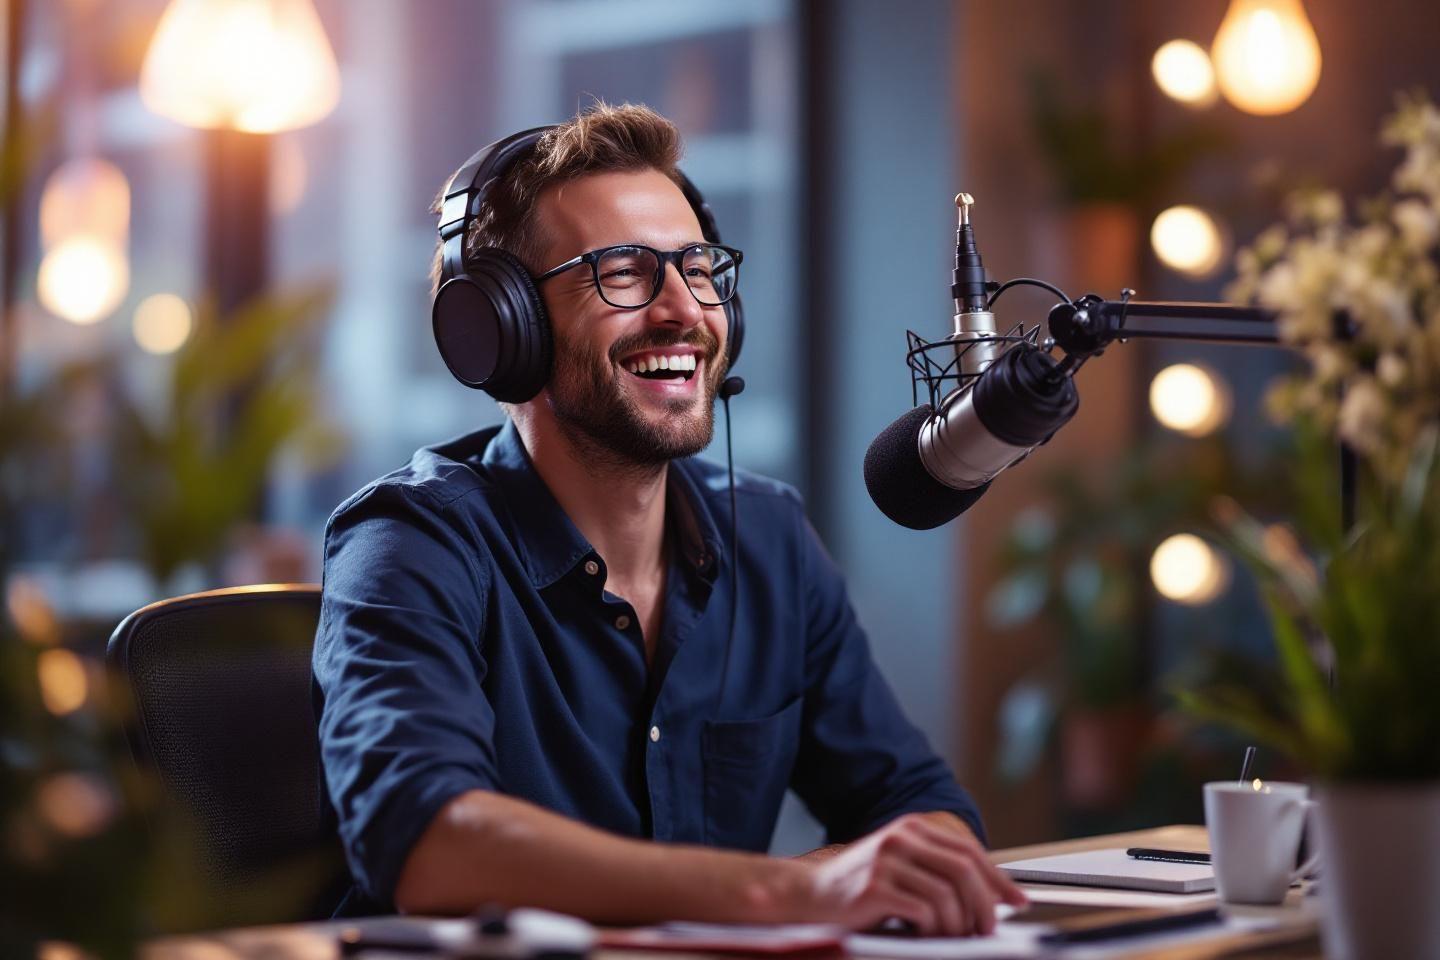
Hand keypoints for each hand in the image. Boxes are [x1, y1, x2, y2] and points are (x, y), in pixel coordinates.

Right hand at [798, 813, 1027, 935]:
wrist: (809, 895)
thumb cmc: (859, 887)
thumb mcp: (902, 867)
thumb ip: (939, 872)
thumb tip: (992, 896)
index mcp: (912, 828)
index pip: (969, 851)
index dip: (998, 878)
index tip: (1018, 901)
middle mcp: (901, 837)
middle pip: (964, 871)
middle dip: (984, 906)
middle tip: (986, 930)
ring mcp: (887, 861)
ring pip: (947, 896)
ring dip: (957, 925)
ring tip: (950, 937)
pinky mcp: (874, 888)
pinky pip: (923, 913)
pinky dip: (932, 930)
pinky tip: (922, 934)